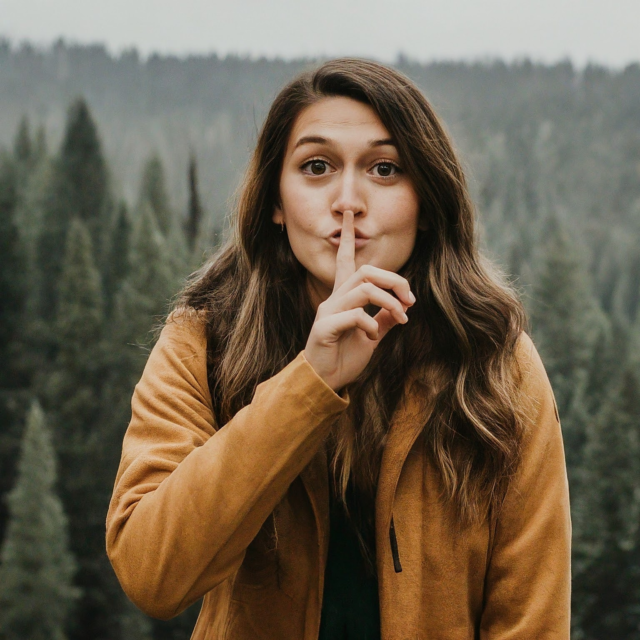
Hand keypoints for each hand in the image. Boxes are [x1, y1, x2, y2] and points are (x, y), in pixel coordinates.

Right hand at [303, 211, 414, 391]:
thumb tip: (403, 306)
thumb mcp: (371, 337)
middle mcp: (333, 299)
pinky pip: (355, 315)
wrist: (323, 383)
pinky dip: (372, 324)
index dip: (347, 237)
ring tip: (401, 319)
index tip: (348, 214)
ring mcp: (328, 312)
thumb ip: (384, 320)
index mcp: (343, 298)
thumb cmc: (343, 358)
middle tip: (410, 301)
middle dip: (394, 280)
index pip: (345, 260)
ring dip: (390, 302)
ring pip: (364, 289)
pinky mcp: (324, 327)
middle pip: (366, 271)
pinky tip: (373, 338)